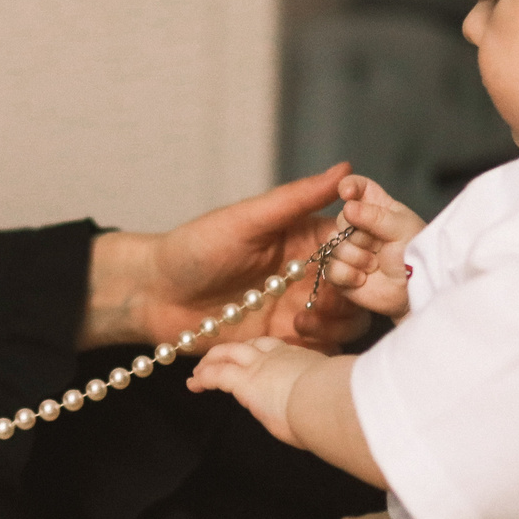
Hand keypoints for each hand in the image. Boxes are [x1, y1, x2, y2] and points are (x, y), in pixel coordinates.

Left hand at [83, 164, 369, 352]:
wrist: (154, 295)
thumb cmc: (194, 247)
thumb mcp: (246, 219)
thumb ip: (296, 198)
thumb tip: (345, 170)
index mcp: (306, 238)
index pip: (356, 240)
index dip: (363, 248)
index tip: (352, 256)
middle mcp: (310, 274)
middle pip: (360, 285)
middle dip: (355, 291)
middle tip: (328, 293)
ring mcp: (300, 309)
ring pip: (348, 320)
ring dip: (338, 321)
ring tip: (303, 320)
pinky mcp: (286, 342)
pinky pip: (321, 349)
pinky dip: (319, 347)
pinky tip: (293, 338)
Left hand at [189, 337, 383, 487]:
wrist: (329, 401)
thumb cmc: (343, 404)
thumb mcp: (340, 395)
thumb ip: (335, 396)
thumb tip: (349, 410)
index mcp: (306, 359)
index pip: (280, 350)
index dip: (264, 351)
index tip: (258, 356)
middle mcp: (281, 356)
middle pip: (253, 346)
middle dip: (236, 351)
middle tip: (223, 358)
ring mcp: (261, 365)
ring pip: (230, 355)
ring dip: (213, 362)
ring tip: (200, 372)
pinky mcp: (244, 380)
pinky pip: (217, 375)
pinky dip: (204, 377)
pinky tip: (194, 384)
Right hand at [317, 173, 424, 319]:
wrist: (415, 294)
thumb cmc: (417, 259)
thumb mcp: (402, 230)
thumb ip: (375, 216)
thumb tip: (348, 207)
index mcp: (379, 209)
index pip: (360, 187)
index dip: (350, 186)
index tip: (346, 193)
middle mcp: (361, 227)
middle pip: (341, 219)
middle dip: (358, 235)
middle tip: (378, 247)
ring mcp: (350, 250)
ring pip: (333, 245)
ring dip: (356, 258)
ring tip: (375, 266)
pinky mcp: (342, 273)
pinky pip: (330, 268)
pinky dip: (347, 275)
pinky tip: (363, 279)